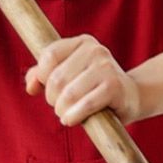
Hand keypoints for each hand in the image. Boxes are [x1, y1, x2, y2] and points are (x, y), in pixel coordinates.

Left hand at [24, 36, 141, 125]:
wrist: (132, 96)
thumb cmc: (95, 87)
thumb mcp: (70, 75)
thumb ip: (44, 76)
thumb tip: (30, 85)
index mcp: (82, 42)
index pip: (49, 56)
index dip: (42, 77)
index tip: (48, 90)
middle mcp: (95, 50)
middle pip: (56, 78)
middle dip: (52, 99)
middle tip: (60, 106)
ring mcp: (106, 67)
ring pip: (69, 94)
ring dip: (62, 111)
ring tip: (67, 114)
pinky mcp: (114, 87)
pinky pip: (85, 104)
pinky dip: (74, 116)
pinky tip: (72, 119)